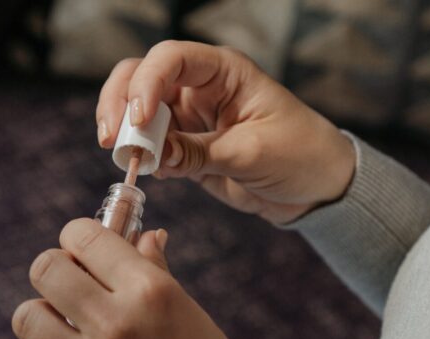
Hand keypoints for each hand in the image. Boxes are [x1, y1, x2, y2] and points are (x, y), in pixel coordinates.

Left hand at [12, 219, 259, 338]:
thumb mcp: (191, 314)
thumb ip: (156, 272)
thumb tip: (144, 235)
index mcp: (150, 293)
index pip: (85, 236)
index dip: (79, 235)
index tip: (84, 246)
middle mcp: (116, 325)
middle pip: (45, 269)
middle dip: (56, 267)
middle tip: (72, 281)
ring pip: (28, 318)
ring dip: (46, 316)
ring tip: (69, 326)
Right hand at [96, 40, 355, 223]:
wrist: (317, 188)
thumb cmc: (301, 155)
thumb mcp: (251, 153)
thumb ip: (198, 153)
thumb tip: (152, 155)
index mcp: (225, 72)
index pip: (172, 58)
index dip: (147, 83)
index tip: (138, 119)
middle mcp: (201, 87)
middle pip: (140, 76)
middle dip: (119, 102)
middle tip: (112, 139)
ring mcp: (189, 116)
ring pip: (137, 110)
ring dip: (124, 131)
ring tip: (125, 157)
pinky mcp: (184, 146)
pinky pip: (150, 144)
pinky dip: (139, 155)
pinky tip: (143, 170)